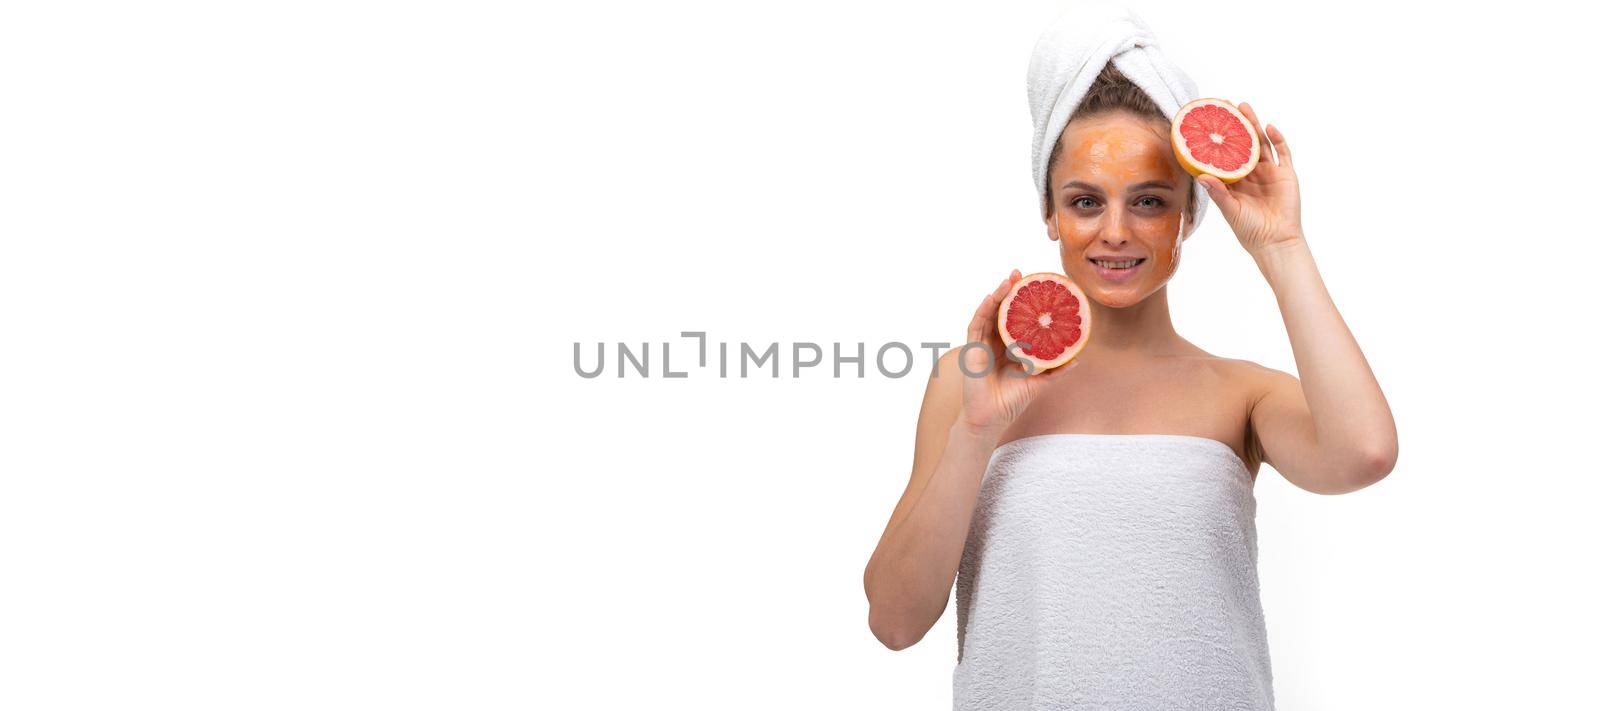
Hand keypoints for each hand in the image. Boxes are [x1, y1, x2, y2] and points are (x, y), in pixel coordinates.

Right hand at [955, 270, 1077, 433]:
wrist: (991, 417)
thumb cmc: (1012, 401)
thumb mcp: (1039, 381)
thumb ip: (1055, 369)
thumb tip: (1078, 358)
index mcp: (1010, 345)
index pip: (1016, 317)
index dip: (1023, 301)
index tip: (1035, 285)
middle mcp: (995, 341)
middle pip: (1002, 310)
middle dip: (1009, 290)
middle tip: (1020, 273)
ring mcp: (982, 343)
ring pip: (989, 313)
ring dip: (997, 294)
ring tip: (1009, 279)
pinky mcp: (972, 349)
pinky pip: (977, 325)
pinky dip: (984, 310)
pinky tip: (992, 297)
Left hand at [1194, 102, 1304, 257]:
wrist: (1275, 241)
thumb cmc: (1249, 230)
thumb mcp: (1230, 209)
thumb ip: (1217, 192)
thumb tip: (1200, 175)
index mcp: (1234, 182)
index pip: (1224, 156)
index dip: (1218, 140)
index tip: (1207, 124)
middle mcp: (1251, 174)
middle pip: (1243, 144)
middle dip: (1236, 125)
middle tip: (1226, 106)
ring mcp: (1269, 173)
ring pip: (1261, 144)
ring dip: (1254, 125)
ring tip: (1244, 108)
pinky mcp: (1286, 175)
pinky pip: (1283, 153)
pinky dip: (1278, 139)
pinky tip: (1270, 127)